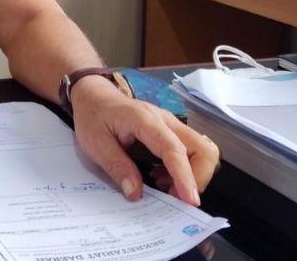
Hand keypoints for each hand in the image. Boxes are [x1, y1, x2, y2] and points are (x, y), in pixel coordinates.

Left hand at [69, 76, 219, 205]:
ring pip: (202, 151)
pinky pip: (191, 153)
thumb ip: (116, 167)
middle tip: (176, 197)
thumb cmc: (93, 116)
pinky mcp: (171, 133)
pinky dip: (184, 171)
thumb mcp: (95, 144)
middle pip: (203, 149)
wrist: (94, 95)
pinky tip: (162, 178)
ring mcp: (171, 126)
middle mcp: (165, 121)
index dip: (185, 177)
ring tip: (165, 187)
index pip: (174, 149)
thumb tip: (135, 194)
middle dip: (198, 178)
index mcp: (145, 120)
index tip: (189, 200)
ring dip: (193, 175)